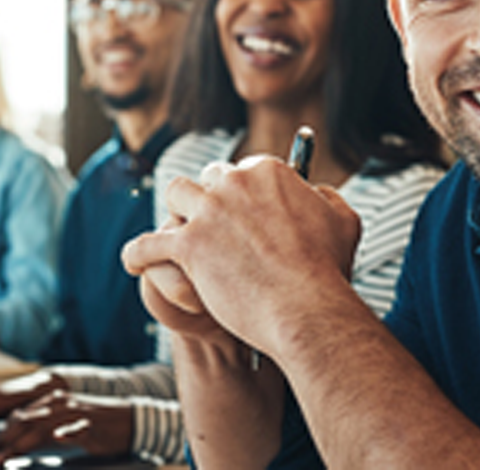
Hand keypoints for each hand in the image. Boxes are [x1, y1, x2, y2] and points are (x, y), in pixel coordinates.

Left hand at [0, 391, 132, 465]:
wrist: (133, 420)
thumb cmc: (97, 428)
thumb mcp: (66, 427)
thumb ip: (43, 432)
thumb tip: (16, 445)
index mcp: (53, 403)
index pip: (20, 417)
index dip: (1, 435)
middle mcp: (61, 405)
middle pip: (25, 420)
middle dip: (4, 441)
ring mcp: (77, 414)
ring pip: (44, 424)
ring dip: (22, 442)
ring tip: (6, 458)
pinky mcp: (94, 425)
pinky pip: (78, 428)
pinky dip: (67, 432)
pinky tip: (59, 437)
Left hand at [122, 156, 360, 355]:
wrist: (306, 309)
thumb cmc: (327, 271)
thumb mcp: (343, 221)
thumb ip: (327, 199)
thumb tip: (318, 192)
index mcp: (269, 172)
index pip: (243, 169)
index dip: (240, 190)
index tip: (239, 207)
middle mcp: (235, 183)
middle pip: (208, 179)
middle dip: (209, 198)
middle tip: (210, 223)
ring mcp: (209, 212)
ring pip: (176, 195)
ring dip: (176, 212)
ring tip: (172, 231)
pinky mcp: (188, 245)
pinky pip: (149, 243)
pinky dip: (139, 252)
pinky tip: (136, 260)